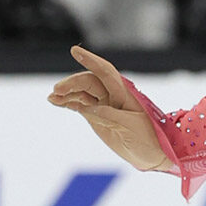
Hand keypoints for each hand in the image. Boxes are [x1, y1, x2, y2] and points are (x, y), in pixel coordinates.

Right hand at [48, 45, 174, 172]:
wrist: (152, 155)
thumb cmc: (148, 138)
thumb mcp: (129, 126)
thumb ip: (108, 116)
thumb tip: (86, 108)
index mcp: (124, 93)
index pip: (105, 72)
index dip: (90, 60)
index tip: (74, 50)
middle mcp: (113, 96)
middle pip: (89, 82)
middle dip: (72, 83)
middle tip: (57, 90)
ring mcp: (104, 105)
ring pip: (82, 92)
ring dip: (67, 93)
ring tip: (52, 98)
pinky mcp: (97, 116)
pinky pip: (80, 105)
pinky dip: (68, 102)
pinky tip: (56, 102)